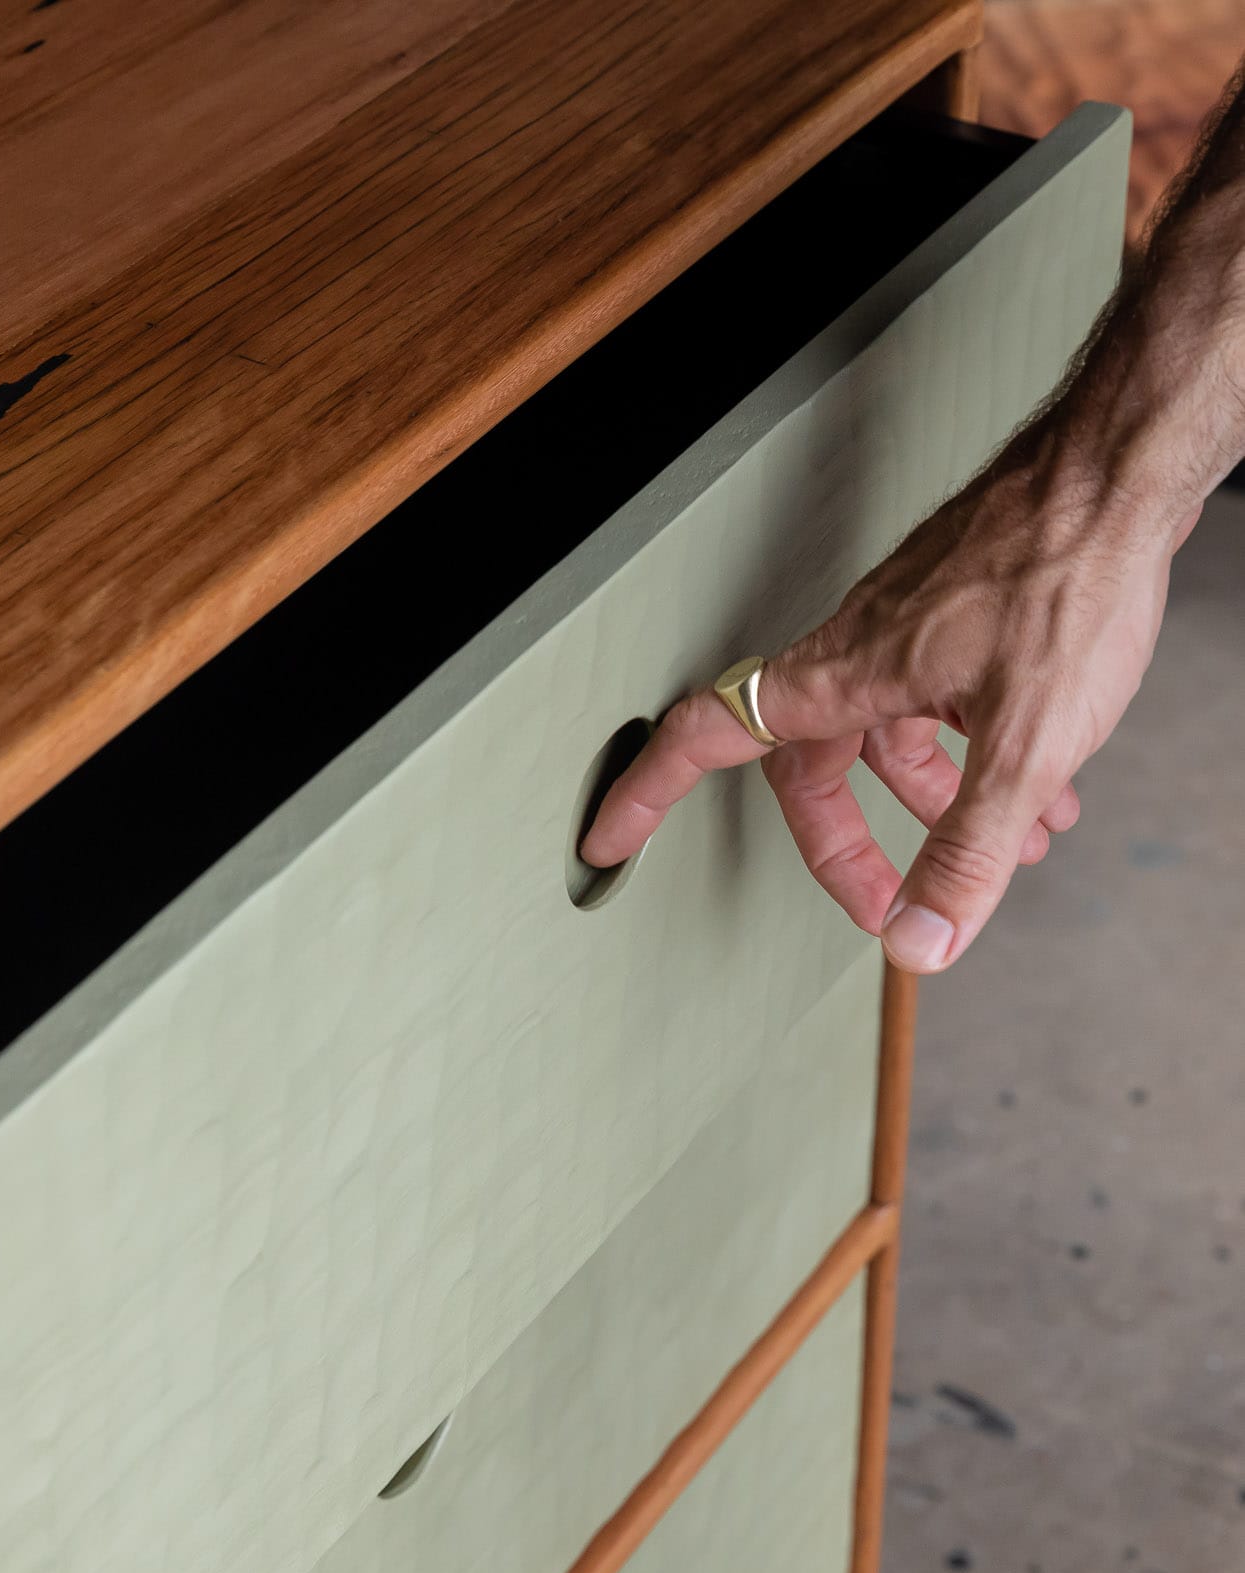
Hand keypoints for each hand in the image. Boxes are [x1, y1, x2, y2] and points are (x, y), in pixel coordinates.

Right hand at [581, 432, 1196, 972]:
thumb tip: (921, 942)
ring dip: (935, 802)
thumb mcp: (1026, 745)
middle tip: (888, 901)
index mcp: (843, 676)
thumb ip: (970, 854)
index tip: (609, 837)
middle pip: (811, 765)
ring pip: (888, 735)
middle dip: (849, 845)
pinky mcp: (961, 611)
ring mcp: (910, 625)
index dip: (648, 794)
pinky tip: (1043, 777)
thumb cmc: (1074, 571)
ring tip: (1003, 847)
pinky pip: (942, 702)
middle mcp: (861, 647)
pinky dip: (978, 753)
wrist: (1126, 466)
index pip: (710, 736)